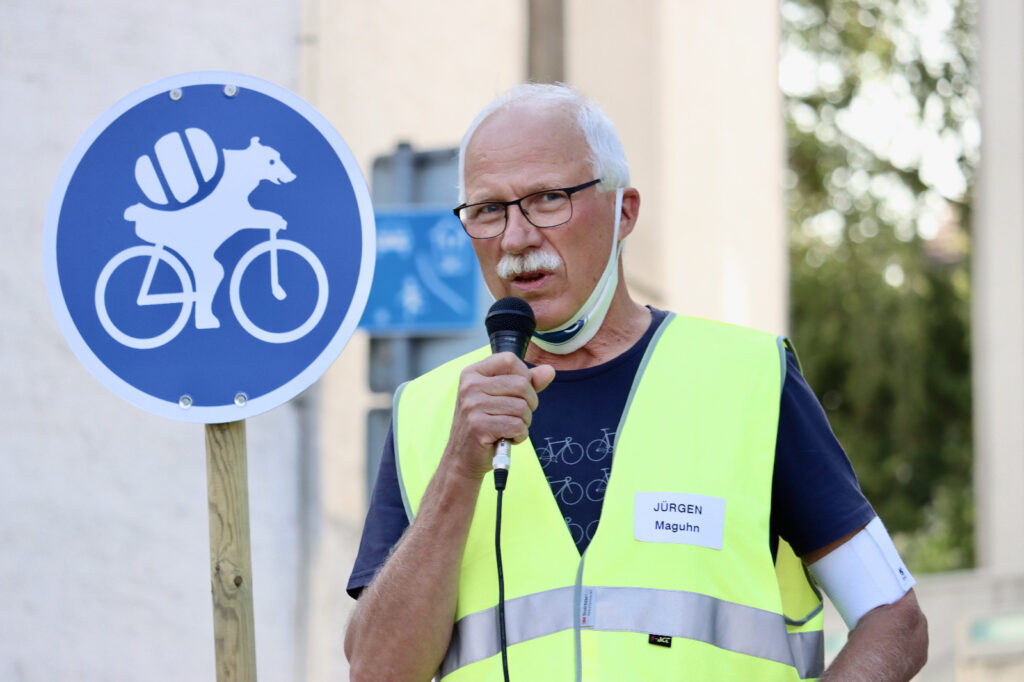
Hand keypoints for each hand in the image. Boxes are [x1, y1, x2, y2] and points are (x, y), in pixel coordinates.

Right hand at [443, 352, 554, 480]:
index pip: (509, 360)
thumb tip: (549, 370)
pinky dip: (520, 435)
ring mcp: (472, 406)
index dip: (524, 376)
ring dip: (524, 422)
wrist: (462, 457)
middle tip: (516, 416)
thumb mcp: (501, 398)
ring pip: (522, 407)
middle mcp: (470, 386)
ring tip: (509, 428)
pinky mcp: (479, 426)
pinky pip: (517, 425)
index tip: (518, 393)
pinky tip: (507, 438)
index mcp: (473, 373)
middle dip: (529, 404)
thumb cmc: (484, 425)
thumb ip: (526, 382)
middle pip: (521, 384)